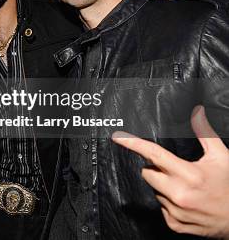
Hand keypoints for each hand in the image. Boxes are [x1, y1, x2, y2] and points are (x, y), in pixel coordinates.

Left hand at [112, 105, 228, 238]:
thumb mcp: (221, 158)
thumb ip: (205, 134)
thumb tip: (196, 113)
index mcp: (189, 175)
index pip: (154, 154)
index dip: (134, 144)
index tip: (119, 137)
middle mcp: (179, 194)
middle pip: (148, 173)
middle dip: (157, 168)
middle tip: (176, 170)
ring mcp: (176, 211)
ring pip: (154, 190)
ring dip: (164, 186)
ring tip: (186, 188)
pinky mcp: (175, 224)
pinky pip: (160, 207)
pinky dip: (169, 203)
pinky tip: (186, 201)